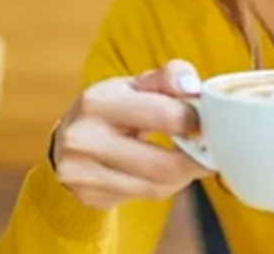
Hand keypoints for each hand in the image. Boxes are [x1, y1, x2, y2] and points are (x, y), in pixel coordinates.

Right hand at [52, 60, 209, 209]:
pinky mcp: (90, 196)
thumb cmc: (110, 109)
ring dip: (183, 175)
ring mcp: (83, 173)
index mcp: (98, 101)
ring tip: (189, 159)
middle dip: (195, 159)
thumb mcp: (134, 84)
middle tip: (208, 150)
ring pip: (157, 185)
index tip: (205, 120)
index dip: (194, 120)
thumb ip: (167, 77)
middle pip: (163, 164)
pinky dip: (164, 185)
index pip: (164, 116)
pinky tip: (164, 172)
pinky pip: (145, 196)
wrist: (64, 141)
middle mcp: (84, 139)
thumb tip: (192, 86)